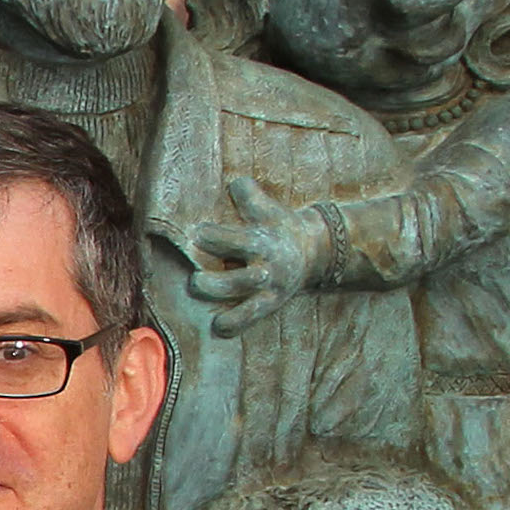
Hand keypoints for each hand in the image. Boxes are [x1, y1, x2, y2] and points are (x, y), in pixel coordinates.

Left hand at [189, 175, 329, 337]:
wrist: (315, 250)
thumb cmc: (280, 227)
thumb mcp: (269, 209)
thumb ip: (250, 196)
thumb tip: (235, 182)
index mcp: (265, 241)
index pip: (239, 240)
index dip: (216, 238)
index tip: (197, 233)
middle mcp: (267, 267)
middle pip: (240, 278)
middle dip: (215, 281)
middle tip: (194, 278)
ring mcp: (269, 288)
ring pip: (244, 298)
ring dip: (221, 300)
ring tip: (201, 294)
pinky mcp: (270, 304)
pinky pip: (251, 317)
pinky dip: (234, 323)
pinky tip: (219, 326)